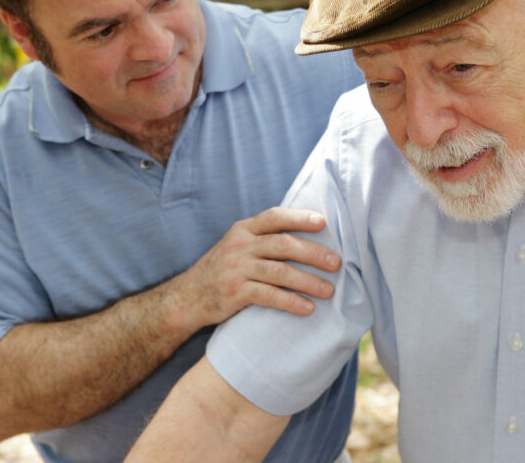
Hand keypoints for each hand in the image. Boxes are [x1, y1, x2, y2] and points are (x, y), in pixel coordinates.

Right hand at [169, 207, 340, 328]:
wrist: (187, 297)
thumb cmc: (223, 269)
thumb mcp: (238, 245)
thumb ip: (264, 239)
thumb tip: (308, 237)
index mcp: (244, 229)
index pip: (275, 217)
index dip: (299, 217)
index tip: (323, 222)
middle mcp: (240, 245)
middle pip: (283, 244)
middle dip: (313, 253)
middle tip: (336, 263)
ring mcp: (236, 268)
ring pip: (280, 271)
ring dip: (308, 281)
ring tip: (329, 290)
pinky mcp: (235, 292)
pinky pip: (269, 295)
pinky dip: (291, 301)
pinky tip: (307, 308)